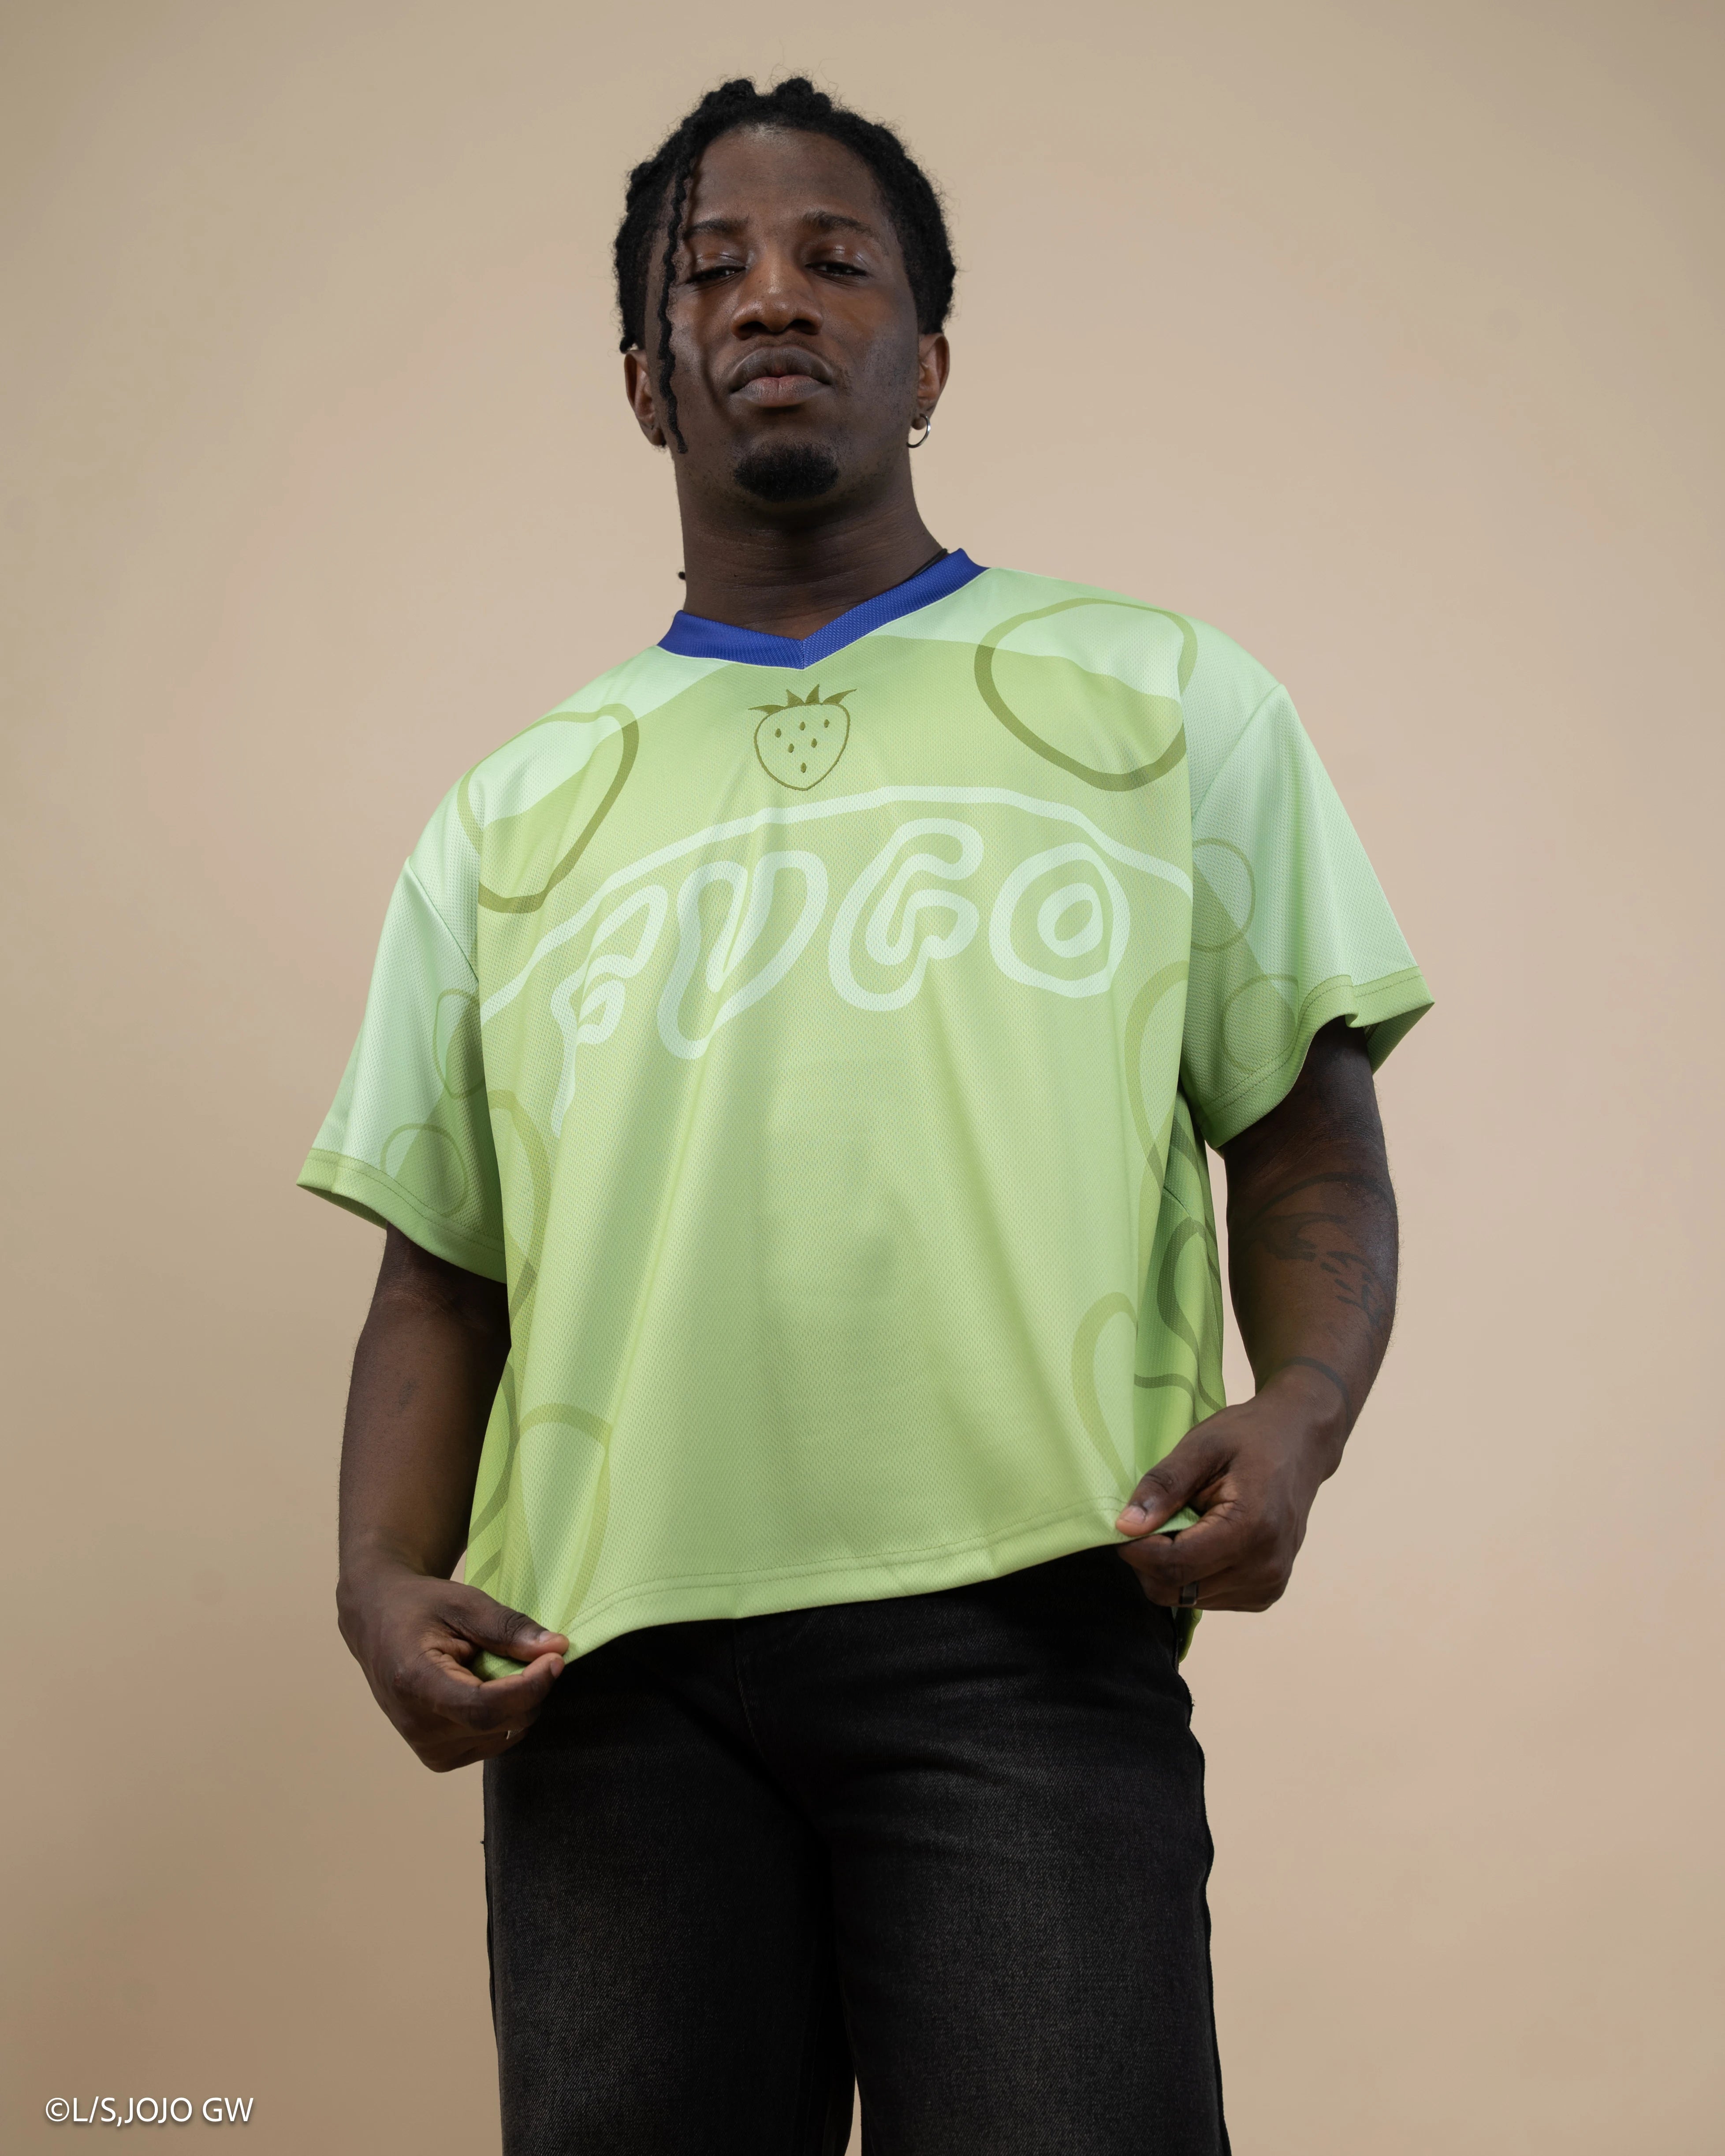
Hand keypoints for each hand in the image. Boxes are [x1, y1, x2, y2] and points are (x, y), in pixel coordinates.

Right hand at [337, 1562, 568, 1771]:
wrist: (378, 1624)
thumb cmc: (420, 1608)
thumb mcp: (464, 1603)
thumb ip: (508, 1628)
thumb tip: (556, 1648)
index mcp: (415, 1684)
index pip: (484, 1708)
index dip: (529, 1687)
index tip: (555, 1658)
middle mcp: (416, 1726)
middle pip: (499, 1723)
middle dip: (531, 1689)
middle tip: (533, 1653)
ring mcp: (426, 1748)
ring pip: (503, 1735)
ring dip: (518, 1702)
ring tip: (491, 1666)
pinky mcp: (437, 1757)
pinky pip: (493, 1743)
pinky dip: (505, 1717)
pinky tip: (484, 1687)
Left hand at [1112, 1367, 1346, 1611]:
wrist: (1301, 1444)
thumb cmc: (1251, 1438)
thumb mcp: (1202, 1446)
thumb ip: (1163, 1486)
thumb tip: (1125, 1527)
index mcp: (1252, 1529)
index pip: (1174, 1565)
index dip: (1136, 1550)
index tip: (1124, 1524)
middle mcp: (1265, 1568)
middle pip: (1176, 1588)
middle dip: (1149, 1560)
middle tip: (1153, 1519)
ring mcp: (1269, 1586)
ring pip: (1187, 1597)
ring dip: (1171, 1567)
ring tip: (1186, 1522)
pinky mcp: (1265, 1594)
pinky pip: (1206, 1598)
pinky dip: (1192, 1574)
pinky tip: (1204, 1539)